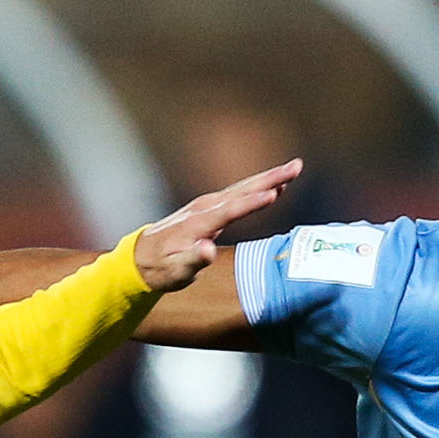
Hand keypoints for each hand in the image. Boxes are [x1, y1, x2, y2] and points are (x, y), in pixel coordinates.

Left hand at [133, 159, 302, 291]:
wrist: (142, 257)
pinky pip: (240, 194)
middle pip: (243, 190)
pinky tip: (275, 185)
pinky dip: (259, 187)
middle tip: (296, 166)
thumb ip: (193, 260)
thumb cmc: (161, 268)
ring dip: (270, 178)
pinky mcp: (211, 208)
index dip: (252, 203)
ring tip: (294, 169)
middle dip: (270, 178)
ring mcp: (208, 205)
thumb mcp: (175, 271)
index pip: (230, 210)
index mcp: (198, 223)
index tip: (274, 193)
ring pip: (244, 188)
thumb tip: (208, 251)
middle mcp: (205, 208)